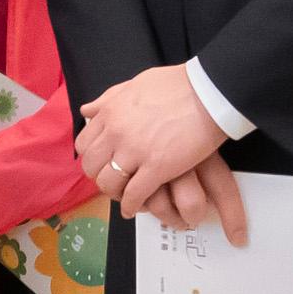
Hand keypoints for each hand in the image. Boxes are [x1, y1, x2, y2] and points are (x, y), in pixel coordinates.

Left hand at [79, 64, 247, 242]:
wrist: (208, 92)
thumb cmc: (178, 85)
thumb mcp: (134, 84)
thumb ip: (109, 99)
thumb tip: (88, 110)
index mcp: (110, 112)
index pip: (84, 144)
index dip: (91, 157)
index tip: (101, 163)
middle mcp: (116, 132)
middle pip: (92, 166)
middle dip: (99, 176)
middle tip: (112, 181)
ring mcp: (135, 151)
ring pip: (108, 183)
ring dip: (114, 193)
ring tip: (123, 196)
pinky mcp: (157, 167)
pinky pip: (134, 194)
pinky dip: (130, 205)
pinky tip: (134, 208)